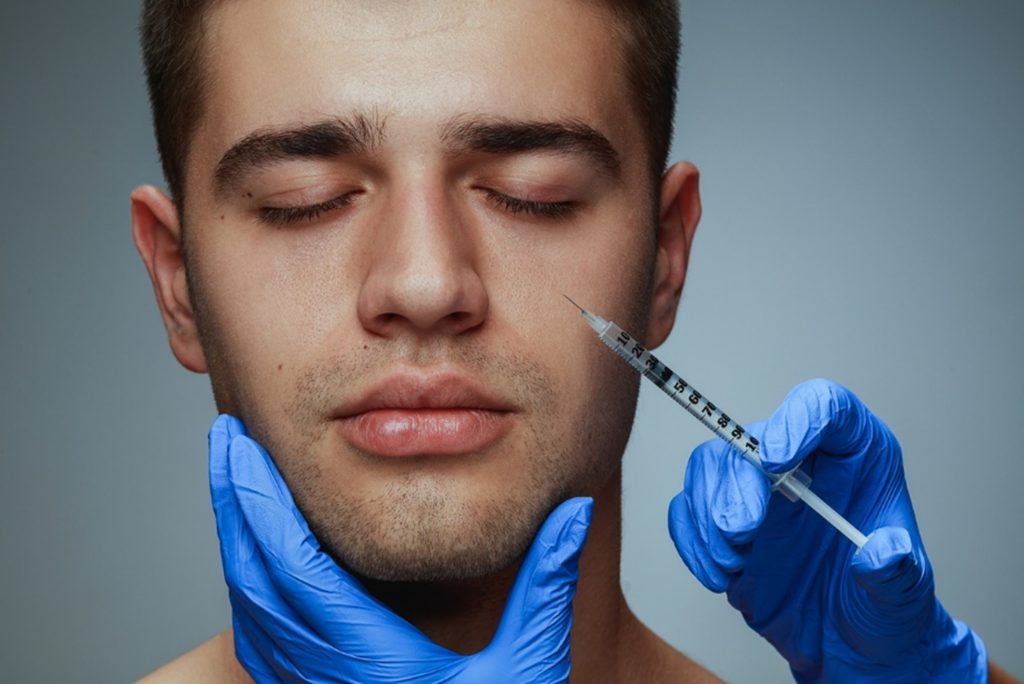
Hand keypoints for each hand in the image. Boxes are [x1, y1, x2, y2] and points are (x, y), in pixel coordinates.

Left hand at [208, 414, 592, 682]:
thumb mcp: (529, 667)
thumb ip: (546, 587)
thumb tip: (571, 513)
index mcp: (370, 660)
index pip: (295, 568)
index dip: (261, 503)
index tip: (242, 449)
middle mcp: (324, 676)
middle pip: (254, 577)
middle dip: (235, 501)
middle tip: (226, 441)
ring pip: (248, 607)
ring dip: (237, 538)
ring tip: (236, 480)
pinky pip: (259, 636)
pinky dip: (249, 583)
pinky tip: (257, 554)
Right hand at [669, 379, 986, 681]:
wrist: (852, 647)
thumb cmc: (883, 607)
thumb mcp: (905, 596)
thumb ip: (898, 573)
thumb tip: (881, 553)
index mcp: (855, 454)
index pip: (822, 406)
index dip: (796, 422)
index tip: (776, 462)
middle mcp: (801, 461)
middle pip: (752, 438)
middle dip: (737, 483)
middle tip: (740, 532)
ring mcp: (758, 489)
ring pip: (710, 465)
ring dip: (709, 513)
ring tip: (733, 563)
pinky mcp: (723, 520)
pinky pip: (688, 508)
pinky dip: (692, 539)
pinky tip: (716, 572)